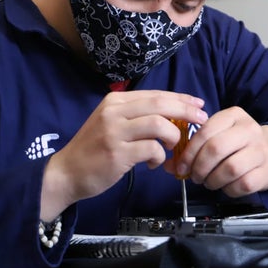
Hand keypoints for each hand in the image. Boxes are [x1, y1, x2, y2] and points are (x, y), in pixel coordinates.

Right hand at [40, 90, 207, 219]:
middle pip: (160, 104)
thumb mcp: (111, 122)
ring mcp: (114, 132)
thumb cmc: (94, 149)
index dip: (180, 99)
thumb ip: (137, 116)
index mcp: (115, 101)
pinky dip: (159, 156)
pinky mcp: (117, 153)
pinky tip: (154, 164)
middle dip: (186, 111)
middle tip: (201, 120)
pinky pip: (151, 149)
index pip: (156, 94)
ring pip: (158, 124)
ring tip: (172, 146)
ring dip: (173, 136)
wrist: (66, 173)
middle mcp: (114, 111)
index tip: (198, 104)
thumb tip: (173, 115)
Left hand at [164, 106, 267, 197]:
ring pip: (230, 168)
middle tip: (194, 176)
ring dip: (213, 180)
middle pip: (216, 148)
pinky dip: (228, 189)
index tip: (181, 166)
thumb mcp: (218, 136)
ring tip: (209, 182)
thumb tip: (170, 165)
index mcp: (233, 115)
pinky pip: (242, 184)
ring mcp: (261, 150)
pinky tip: (225, 186)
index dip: (188, 152)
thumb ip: (193, 148)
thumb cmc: (238, 144)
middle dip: (199, 167)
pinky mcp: (267, 171)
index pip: (205, 131)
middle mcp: (249, 129)